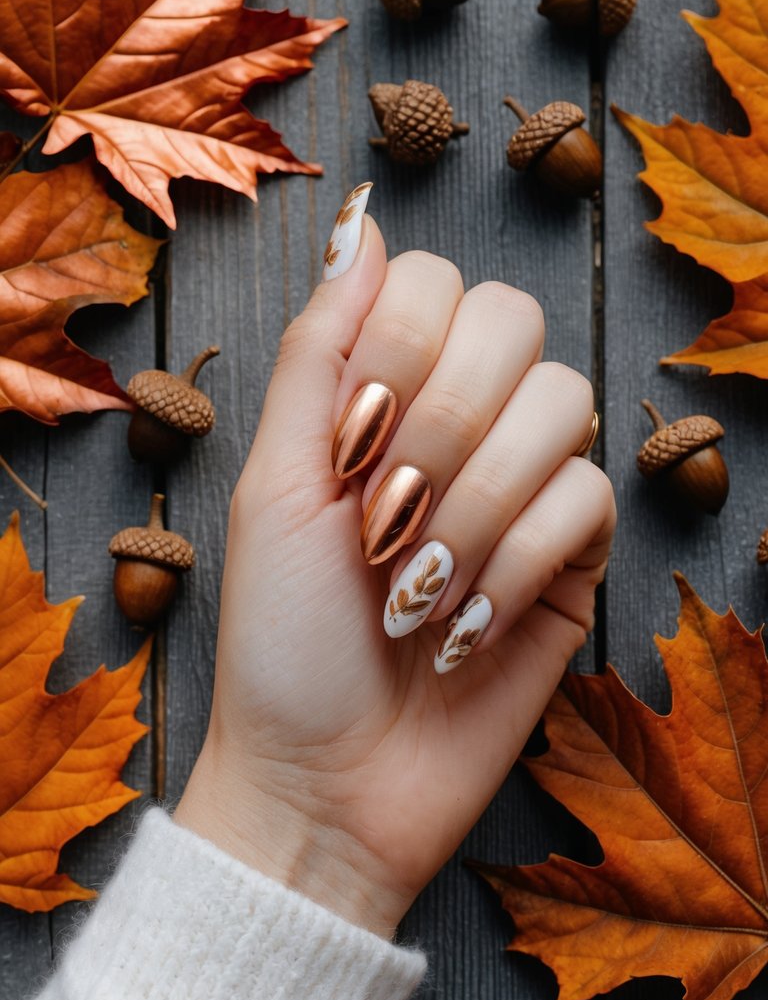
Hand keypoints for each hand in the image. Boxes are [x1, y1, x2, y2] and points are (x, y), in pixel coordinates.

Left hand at [174, 188, 615, 937]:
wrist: (327, 780)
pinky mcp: (571, 557)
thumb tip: (358, 219)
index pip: (436, 281)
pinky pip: (589, 498)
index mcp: (379, 391)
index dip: (402, 346)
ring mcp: (522, 485)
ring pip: (564, 404)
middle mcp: (460, 421)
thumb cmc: (283, 638)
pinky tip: (465, 623)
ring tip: (418, 585)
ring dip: (478, 503)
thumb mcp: (274, 483)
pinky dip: (517, 562)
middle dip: (444, 423)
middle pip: (514, 321)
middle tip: (386, 517)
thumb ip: (321, 349)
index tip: (349, 443)